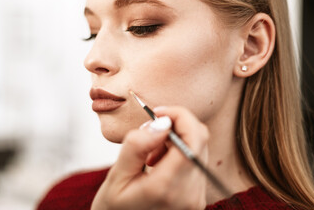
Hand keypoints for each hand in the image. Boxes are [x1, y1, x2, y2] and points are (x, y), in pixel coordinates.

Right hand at [92, 106, 208, 209]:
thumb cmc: (114, 208)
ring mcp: (196, 198)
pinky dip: (179, 151)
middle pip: (199, 140)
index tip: (158, 113)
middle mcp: (189, 194)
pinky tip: (159, 162)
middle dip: (176, 125)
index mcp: (167, 188)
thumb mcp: (116, 176)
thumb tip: (163, 123)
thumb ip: (137, 146)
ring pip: (199, 148)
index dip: (180, 116)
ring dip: (176, 139)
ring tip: (150, 153)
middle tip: (149, 132)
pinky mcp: (197, 197)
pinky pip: (196, 161)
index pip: (193, 139)